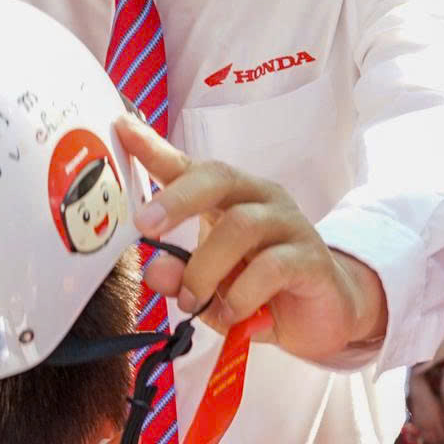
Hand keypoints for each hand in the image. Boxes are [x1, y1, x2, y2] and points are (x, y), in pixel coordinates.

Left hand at [116, 114, 387, 364]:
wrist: (324, 314)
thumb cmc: (259, 290)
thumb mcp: (210, 288)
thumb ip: (180, 276)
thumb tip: (154, 268)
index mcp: (228, 198)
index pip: (188, 167)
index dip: (153, 148)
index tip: (120, 128)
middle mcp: (258, 199)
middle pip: (217, 178)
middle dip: (176, 199)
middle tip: (145, 226)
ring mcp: (288, 224)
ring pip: (240, 226)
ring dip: (205, 268)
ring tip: (193, 301)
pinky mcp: (311, 258)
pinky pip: (272, 266)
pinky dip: (242, 295)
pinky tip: (231, 315)